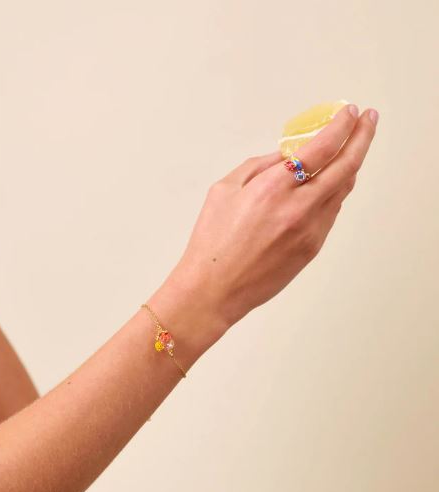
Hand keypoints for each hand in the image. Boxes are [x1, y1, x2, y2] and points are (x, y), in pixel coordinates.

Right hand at [170, 105, 377, 329]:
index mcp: (273, 188)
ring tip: (348, 150)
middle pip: (346, 166)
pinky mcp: (312, 248)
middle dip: (362, 137)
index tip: (349, 113)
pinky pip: (331, 212)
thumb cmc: (212, 242)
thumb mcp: (224, 190)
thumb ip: (258, 167)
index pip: (321, 148)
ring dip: (349, 165)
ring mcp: (310, 230)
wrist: (215, 289)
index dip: (341, 126)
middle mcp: (298, 208)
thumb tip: (284, 155)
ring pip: (342, 189)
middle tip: (369, 120)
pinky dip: (334, 192)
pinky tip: (327, 185)